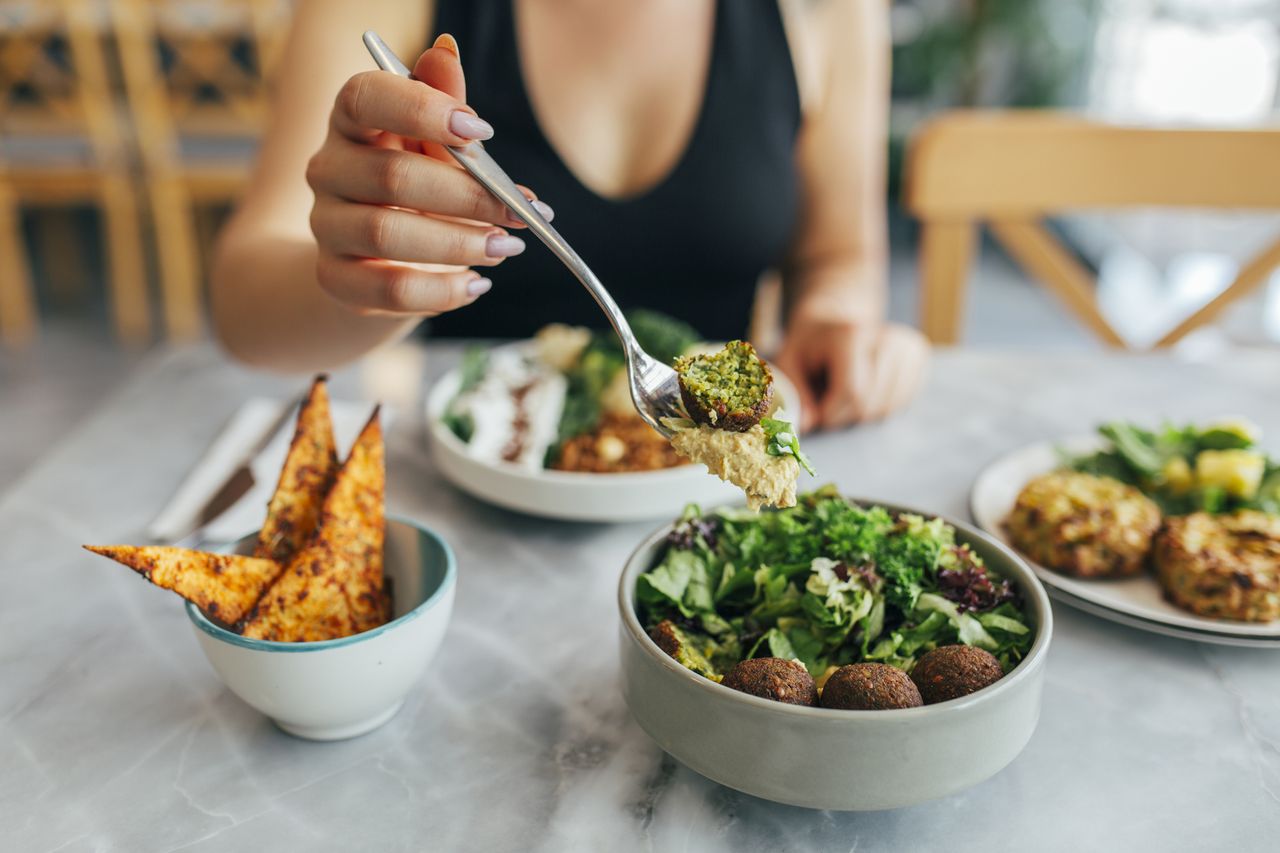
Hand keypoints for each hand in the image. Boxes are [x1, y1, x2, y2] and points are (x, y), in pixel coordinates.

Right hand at [305, 34, 551, 316]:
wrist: (371, 259)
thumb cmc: (414, 187)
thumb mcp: (434, 143)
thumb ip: (443, 103)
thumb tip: (446, 53)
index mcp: (351, 120)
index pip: (367, 98)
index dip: (423, 111)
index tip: (481, 132)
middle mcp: (328, 168)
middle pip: (392, 176)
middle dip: (469, 197)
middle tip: (521, 212)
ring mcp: (326, 226)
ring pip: (387, 235)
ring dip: (460, 244)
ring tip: (506, 247)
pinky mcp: (336, 278)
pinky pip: (388, 290)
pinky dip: (442, 291)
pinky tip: (477, 284)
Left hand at [775, 320, 929, 431]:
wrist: (834, 320)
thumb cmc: (809, 346)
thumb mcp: (789, 363)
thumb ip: (796, 393)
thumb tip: (807, 425)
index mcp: (851, 335)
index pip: (852, 392)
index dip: (831, 414)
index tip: (817, 416)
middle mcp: (885, 337)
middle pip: (870, 403)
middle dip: (844, 415)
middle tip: (828, 404)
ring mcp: (906, 345)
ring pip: (887, 408)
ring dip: (862, 413)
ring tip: (846, 393)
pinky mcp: (918, 354)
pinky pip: (902, 402)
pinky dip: (881, 406)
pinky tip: (866, 389)